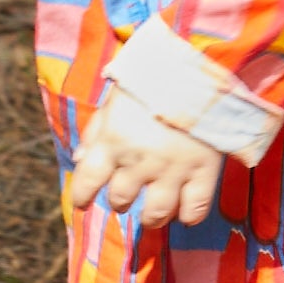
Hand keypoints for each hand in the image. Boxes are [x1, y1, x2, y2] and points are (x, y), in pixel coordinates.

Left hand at [68, 85, 222, 227]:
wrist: (201, 65)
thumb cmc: (153, 79)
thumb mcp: (117, 99)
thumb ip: (96, 130)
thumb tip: (79, 159)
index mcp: (114, 139)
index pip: (87, 181)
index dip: (81, 196)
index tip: (82, 202)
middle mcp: (140, 160)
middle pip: (121, 199)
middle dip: (119, 201)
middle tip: (126, 195)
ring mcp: (173, 168)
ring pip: (156, 213)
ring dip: (151, 217)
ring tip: (153, 212)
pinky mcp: (204, 170)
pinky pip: (194, 209)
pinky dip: (188, 216)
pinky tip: (184, 211)